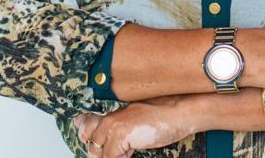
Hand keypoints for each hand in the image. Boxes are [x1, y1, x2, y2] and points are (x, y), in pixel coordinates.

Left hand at [73, 95, 198, 157]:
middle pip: (91, 143)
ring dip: (114, 155)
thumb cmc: (161, 117)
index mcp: (112, 112)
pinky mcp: (121, 134)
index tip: (94, 139)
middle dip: (103, 152)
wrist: (178, 111)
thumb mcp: (134, 123)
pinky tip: (134, 149)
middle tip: (124, 147)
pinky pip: (110, 157)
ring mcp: (114, 125)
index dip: (88, 135)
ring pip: (99, 153)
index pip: (86, 125)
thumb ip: (115, 128)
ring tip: (131, 147)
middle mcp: (109, 116)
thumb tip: (92, 131)